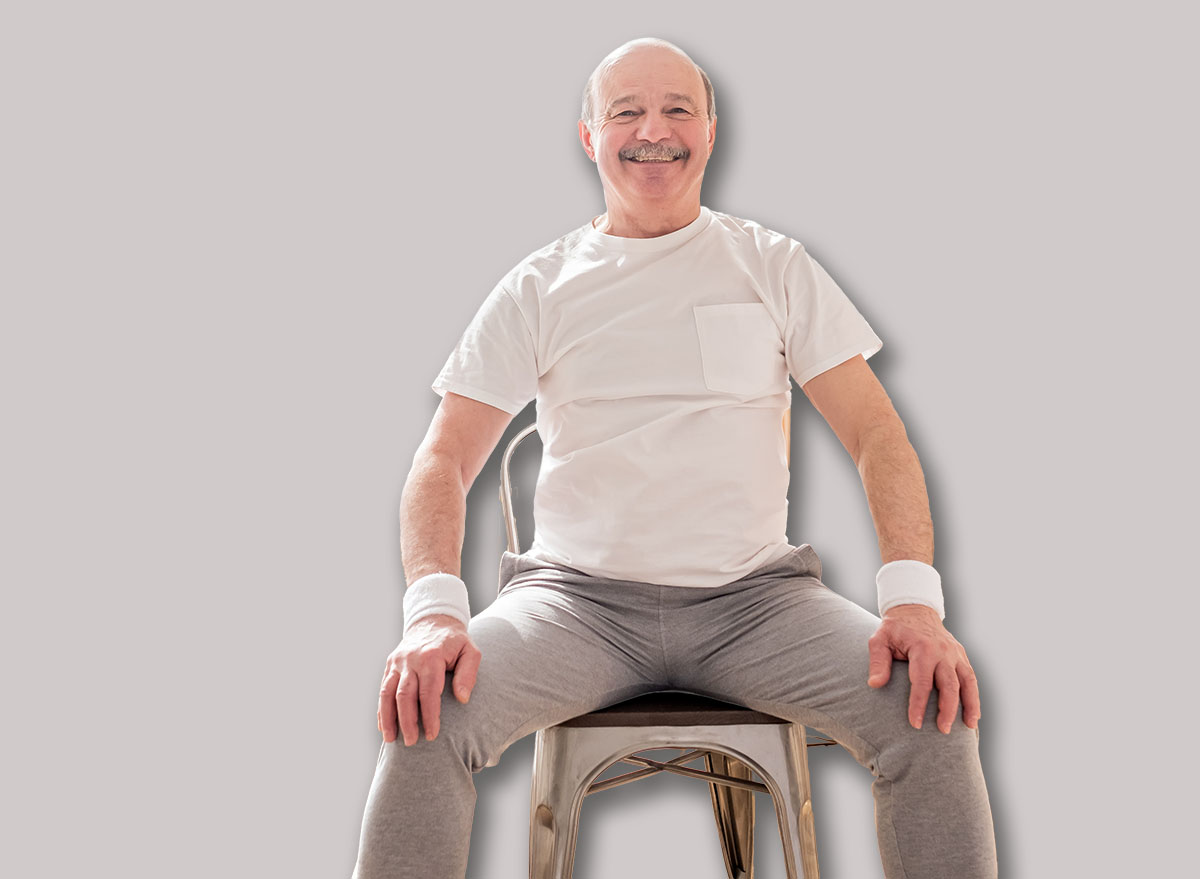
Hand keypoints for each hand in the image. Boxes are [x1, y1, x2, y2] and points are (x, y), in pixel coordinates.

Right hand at [377, 614, 481, 745]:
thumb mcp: (470, 651)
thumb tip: (462, 699)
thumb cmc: (455, 641)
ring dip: (388, 718)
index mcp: (431, 657)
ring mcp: (397, 661)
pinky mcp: (390, 664)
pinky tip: (384, 726)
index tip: (432, 735)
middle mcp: (410, 659)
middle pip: (405, 695)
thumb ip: (469, 673)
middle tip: (412, 742)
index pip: (428, 692)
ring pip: (388, 693)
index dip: (429, 715)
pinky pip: (383, 688)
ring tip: (391, 740)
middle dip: (407, 721)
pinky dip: (382, 708)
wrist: (433, 620)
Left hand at [867, 604, 979, 733]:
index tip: (914, 723)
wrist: (914, 609)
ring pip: (967, 682)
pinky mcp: (961, 655)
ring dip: (969, 705)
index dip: (918, 704)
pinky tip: (974, 714)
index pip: (922, 682)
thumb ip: (878, 662)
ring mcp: (955, 653)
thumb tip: (874, 684)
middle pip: (949, 685)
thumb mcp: (880, 639)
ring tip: (968, 726)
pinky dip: (974, 696)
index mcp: (922, 648)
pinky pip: (971, 677)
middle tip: (942, 730)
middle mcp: (943, 651)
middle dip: (947, 709)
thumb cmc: (894, 629)